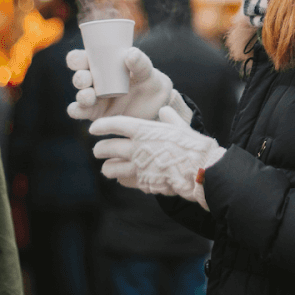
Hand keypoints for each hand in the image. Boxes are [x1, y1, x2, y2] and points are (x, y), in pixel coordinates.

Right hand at [65, 47, 191, 123]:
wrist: (158, 109)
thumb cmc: (151, 84)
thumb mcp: (148, 73)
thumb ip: (141, 63)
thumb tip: (130, 53)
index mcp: (103, 65)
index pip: (83, 59)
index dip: (76, 59)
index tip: (80, 60)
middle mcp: (95, 81)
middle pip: (80, 77)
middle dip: (79, 78)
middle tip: (85, 79)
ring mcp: (95, 99)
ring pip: (81, 96)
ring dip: (81, 95)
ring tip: (89, 96)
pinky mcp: (96, 115)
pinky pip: (81, 112)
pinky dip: (77, 111)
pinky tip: (79, 109)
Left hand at [90, 106, 223, 207]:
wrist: (201, 172)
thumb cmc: (192, 146)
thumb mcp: (181, 126)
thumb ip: (169, 118)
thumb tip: (164, 111)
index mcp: (143, 131)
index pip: (114, 125)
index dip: (101, 126)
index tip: (93, 129)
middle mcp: (136, 149)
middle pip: (106, 148)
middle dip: (100, 149)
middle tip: (99, 149)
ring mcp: (137, 168)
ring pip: (109, 169)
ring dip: (107, 167)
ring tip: (108, 166)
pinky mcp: (142, 183)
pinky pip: (124, 181)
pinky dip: (122, 179)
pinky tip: (124, 177)